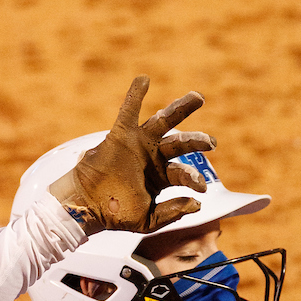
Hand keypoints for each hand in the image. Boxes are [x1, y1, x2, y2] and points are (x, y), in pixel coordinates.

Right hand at [48, 76, 216, 232]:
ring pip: (163, 121)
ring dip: (181, 108)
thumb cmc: (116, 215)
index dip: (194, 179)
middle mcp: (153, 157)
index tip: (201, 188)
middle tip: (212, 142)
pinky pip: (128, 111)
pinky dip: (135, 95)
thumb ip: (171, 212)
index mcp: (162, 177)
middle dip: (197, 140)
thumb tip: (196, 205)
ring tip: (198, 98)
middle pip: (181, 142)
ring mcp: (139, 144)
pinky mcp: (121, 135)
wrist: (87, 207)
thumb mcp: (148, 220)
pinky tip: (144, 80)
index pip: (183, 173)